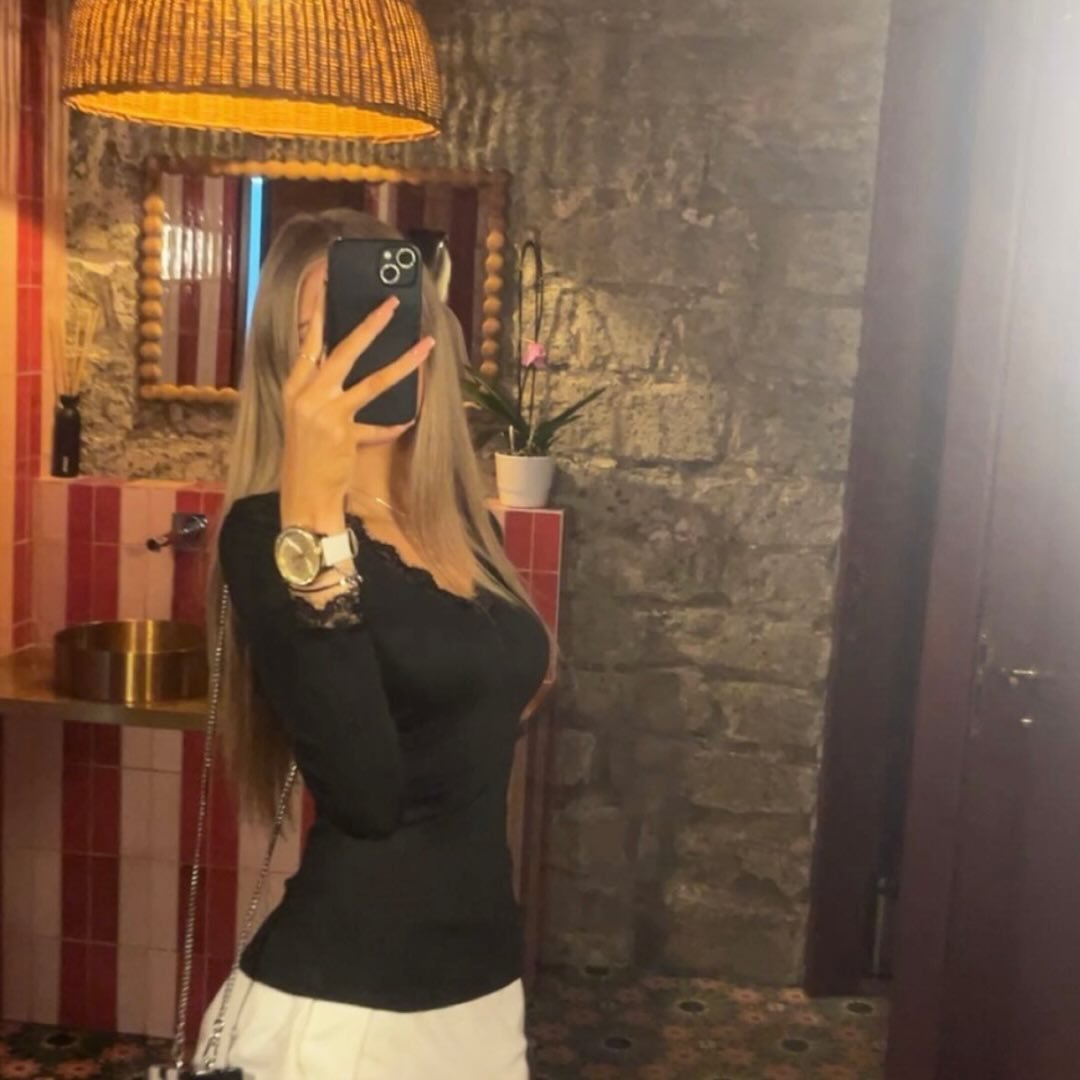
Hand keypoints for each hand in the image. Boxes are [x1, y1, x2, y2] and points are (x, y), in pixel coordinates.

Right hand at [279, 296, 433, 532]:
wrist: (303, 496)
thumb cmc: (306, 458)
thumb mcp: (306, 420)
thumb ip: (325, 394)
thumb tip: (348, 370)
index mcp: (294, 387)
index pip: (307, 342)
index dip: (318, 312)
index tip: (326, 284)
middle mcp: (307, 395)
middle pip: (343, 350)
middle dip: (371, 325)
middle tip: (391, 304)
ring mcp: (326, 413)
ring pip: (373, 381)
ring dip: (403, 362)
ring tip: (425, 345)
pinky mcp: (344, 434)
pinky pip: (378, 426)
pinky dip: (393, 425)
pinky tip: (408, 420)